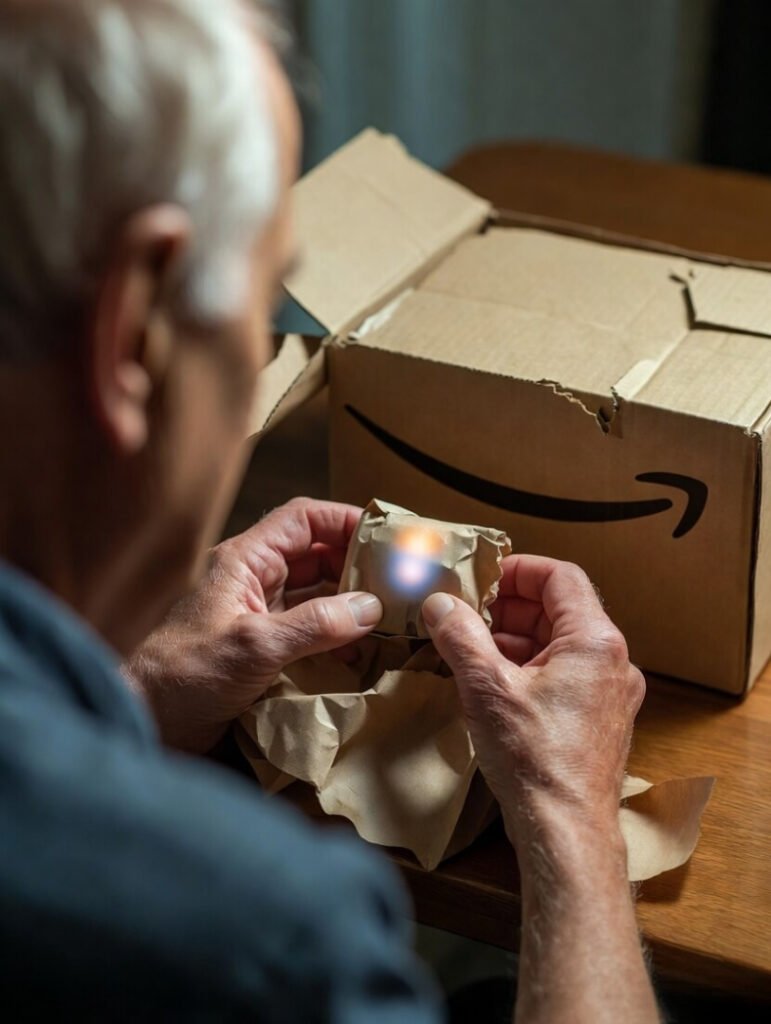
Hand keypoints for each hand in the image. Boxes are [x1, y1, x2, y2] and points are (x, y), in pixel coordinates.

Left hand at [125, 497, 381, 752]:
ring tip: (388, 617)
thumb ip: (315, 624)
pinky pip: (306, 629)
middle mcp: (251, 579)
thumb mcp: (256, 645)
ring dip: (349, 603)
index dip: (345, 520)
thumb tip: (371, 608)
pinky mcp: (258, 648)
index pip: (302, 520)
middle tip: (399, 581)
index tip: (386, 536)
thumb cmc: (186, 674)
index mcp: (243, 560)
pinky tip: (357, 652)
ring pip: (313, 593)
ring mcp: (255, 614)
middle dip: (356, 565)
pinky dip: (334, 635)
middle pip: (314, 555)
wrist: (143, 720)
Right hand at [421, 555, 644, 847]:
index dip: (517, 570)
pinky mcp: (597, 721)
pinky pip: (562, 676)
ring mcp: (608, 694)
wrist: (566, 832)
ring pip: (558, 645)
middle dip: (508, 608)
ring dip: (513, 639)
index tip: (481, 577)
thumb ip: (460, 635)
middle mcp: (612, 662)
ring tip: (469, 648)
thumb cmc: (535, 761)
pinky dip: (527, 668)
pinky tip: (490, 683)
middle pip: (558, 610)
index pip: (560, 577)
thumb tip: (440, 603)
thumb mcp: (486, 686)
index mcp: (595, 642)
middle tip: (464, 612)